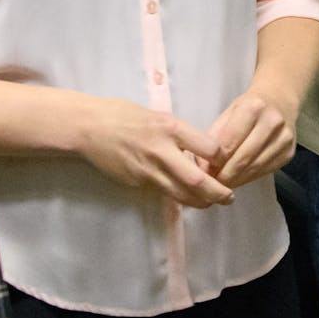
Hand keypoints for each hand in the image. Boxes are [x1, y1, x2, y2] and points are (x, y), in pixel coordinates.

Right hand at [78, 97, 233, 207]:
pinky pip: (163, 192)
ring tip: (213, 203)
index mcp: (169, 127)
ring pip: (181, 195)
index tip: (226, 160)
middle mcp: (161, 151)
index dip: (221, 156)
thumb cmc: (123, 114)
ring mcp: (147, 170)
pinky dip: (178, 197)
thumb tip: (200, 148)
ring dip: (200, 202)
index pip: (208, 147)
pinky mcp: (137, 182)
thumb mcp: (157, 115)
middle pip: (196, 180)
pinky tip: (186, 197)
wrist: (88, 127)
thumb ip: (179, 132)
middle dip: (217, 192)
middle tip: (230, 197)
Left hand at [206, 88, 297, 188]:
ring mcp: (284, 138)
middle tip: (212, 184)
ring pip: (254, 168)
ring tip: (222, 184)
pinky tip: (239, 178)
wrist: (279, 100)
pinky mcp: (289, 152)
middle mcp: (272, 122)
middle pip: (243, 158)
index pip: (228, 143)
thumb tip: (202, 167)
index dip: (214, 162)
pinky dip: (249, 177)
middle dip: (224, 175)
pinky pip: (265, 171)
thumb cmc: (249, 107)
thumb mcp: (228, 113)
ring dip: (236, 180)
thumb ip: (214, 137)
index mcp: (253, 107)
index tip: (204, 172)